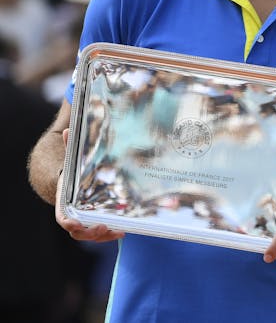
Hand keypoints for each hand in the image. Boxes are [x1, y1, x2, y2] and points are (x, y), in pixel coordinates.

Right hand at [55, 129, 124, 243]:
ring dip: (103, 236)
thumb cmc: (73, 171)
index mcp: (64, 203)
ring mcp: (82, 220)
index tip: (77, 225)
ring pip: (89, 235)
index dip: (69, 223)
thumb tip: (69, 130)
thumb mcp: (72, 160)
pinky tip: (123, 229)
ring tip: (119, 232)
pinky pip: (99, 233)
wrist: (72, 182)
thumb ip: (71, 148)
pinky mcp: (93, 222)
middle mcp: (72, 215)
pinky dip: (109, 234)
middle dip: (90, 233)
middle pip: (78, 232)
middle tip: (104, 228)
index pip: (62, 218)